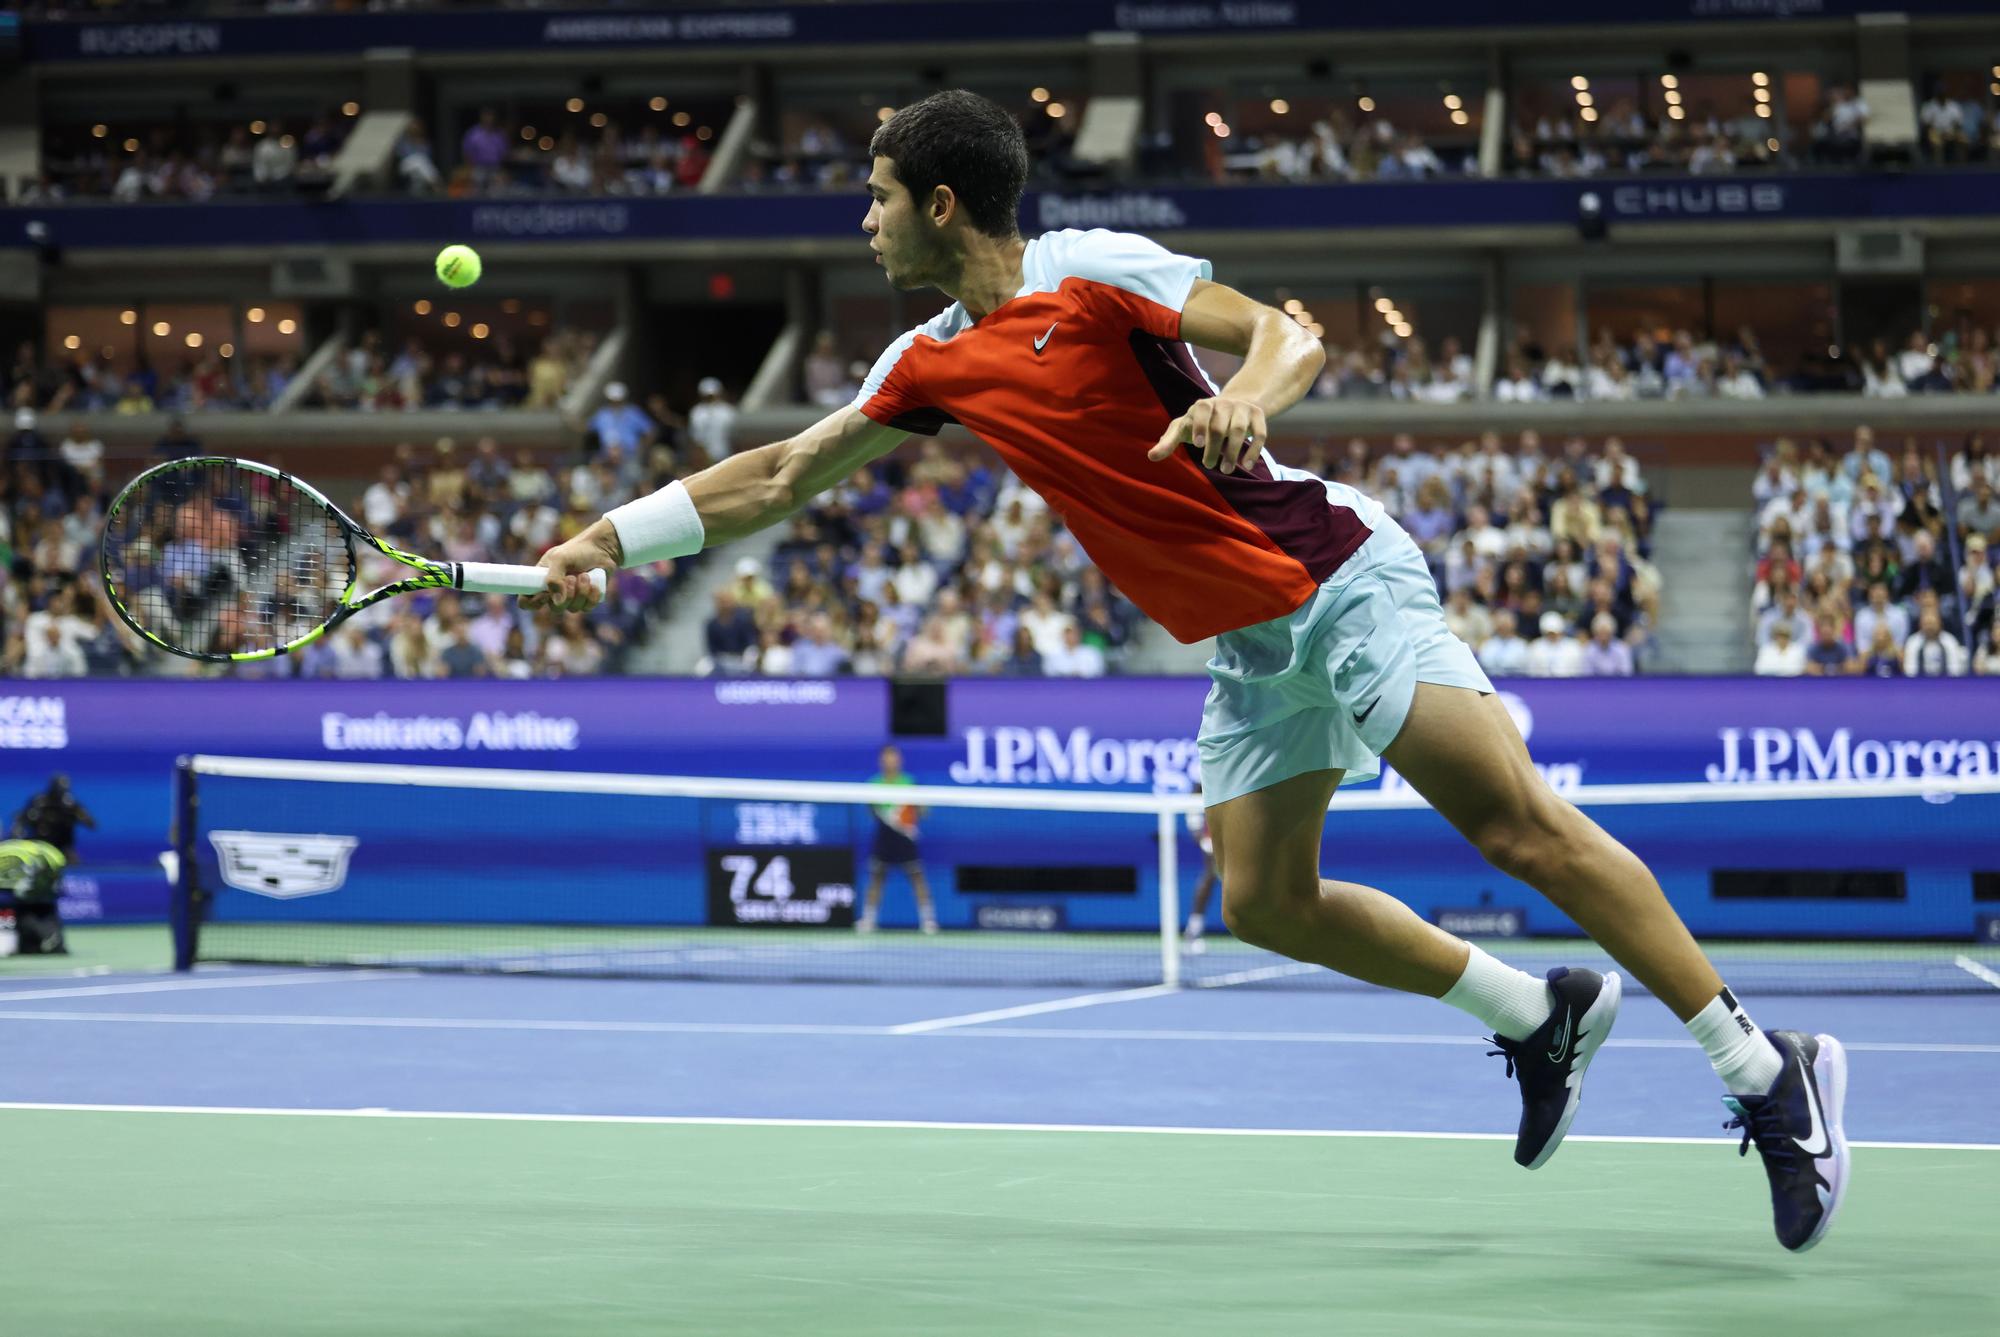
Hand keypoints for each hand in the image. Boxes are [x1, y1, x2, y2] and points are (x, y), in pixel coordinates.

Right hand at [521, 523, 620, 613]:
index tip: (545, 595)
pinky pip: (587, 608)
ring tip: (585, 575)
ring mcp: (571, 597)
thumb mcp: (560, 559)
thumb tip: (558, 602)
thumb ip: (554, 579)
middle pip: (554, 608)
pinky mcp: (587, 599)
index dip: (533, 603)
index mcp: (540, 581)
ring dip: (581, 592)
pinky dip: (592, 596)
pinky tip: (594, 584)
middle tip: (572, 578)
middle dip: (566, 594)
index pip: (527, 601)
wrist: (601, 548)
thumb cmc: (577, 550)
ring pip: (572, 609)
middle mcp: (554, 591)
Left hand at [1147, 395, 1266, 474]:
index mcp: (1202, 405)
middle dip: (1214, 448)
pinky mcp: (1258, 415)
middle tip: (1209, 465)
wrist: (1233, 404)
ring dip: (1232, 452)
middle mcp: (1224, 404)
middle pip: (1220, 427)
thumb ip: (1168, 442)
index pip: (1201, 412)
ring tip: (1226, 469)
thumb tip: (1151, 457)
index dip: (1200, 426)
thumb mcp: (1183, 428)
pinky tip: (1246, 464)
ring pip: (1240, 431)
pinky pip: (1260, 433)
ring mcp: (1242, 408)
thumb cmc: (1200, 422)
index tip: (1197, 445)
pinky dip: (1254, 450)